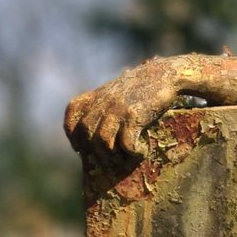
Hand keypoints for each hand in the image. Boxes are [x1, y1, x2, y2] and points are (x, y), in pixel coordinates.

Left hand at [64, 59, 179, 155]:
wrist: (165, 74)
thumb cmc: (144, 87)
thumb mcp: (117, 91)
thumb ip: (104, 105)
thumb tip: (96, 134)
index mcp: (97, 94)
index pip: (72, 111)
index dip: (72, 133)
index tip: (79, 148)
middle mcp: (104, 101)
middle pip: (86, 131)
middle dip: (94, 151)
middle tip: (107, 163)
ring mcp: (118, 108)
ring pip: (102, 141)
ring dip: (112, 157)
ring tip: (123, 161)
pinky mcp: (134, 115)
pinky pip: (126, 143)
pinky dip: (132, 152)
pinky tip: (141, 152)